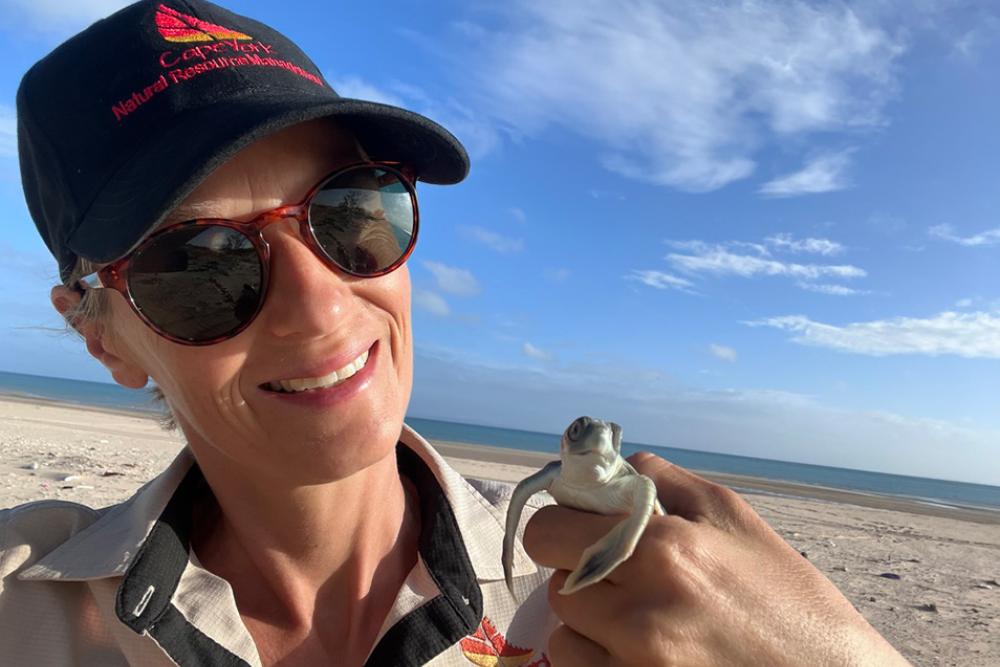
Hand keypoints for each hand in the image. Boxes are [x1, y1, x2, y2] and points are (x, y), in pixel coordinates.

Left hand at [522, 452, 911, 665]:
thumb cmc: (789, 598)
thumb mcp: (734, 516)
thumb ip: (661, 480)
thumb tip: (604, 465)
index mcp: (664, 547)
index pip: (551, 528)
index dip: (564, 523)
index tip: (584, 524)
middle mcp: (640, 609)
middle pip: (552, 577)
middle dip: (575, 567)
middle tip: (614, 570)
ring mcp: (635, 663)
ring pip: (565, 628)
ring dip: (589, 617)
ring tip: (638, 616)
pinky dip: (599, 657)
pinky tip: (638, 649)